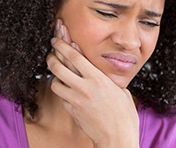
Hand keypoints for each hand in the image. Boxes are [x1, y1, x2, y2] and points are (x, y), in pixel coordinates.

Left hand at [47, 20, 138, 147]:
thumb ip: (105, 77)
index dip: (63, 44)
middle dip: (52, 57)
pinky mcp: (71, 111)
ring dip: (55, 77)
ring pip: (55, 82)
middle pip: (58, 66)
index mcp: (98, 78)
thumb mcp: (119, 89)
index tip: (57, 38)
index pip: (74, 56)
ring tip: (59, 74)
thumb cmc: (124, 115)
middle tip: (51, 53)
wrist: (118, 138)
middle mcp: (84, 87)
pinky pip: (62, 97)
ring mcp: (76, 100)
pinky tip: (70, 92)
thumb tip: (94, 67)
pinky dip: (64, 93)